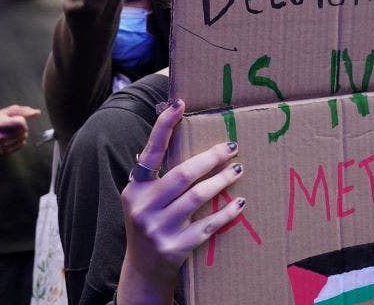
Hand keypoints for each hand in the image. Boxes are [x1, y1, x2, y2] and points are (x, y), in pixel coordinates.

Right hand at [0, 104, 40, 154]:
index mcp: (0, 124)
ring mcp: (1, 145)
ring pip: (24, 138)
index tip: (14, 119)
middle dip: (22, 127)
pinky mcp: (4, 151)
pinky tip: (12, 137)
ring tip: (11, 131)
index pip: (21, 122)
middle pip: (23, 130)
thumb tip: (37, 113)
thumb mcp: (10, 110)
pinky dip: (20, 140)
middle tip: (12, 125)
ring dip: (21, 133)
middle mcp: (0, 135)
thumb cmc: (0, 118)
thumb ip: (25, 111)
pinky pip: (21, 144)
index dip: (21, 119)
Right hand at [116, 99, 243, 304]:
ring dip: (222, 181)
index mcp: (134, 189)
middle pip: (182, 175)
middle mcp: (142, 208)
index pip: (150, 153)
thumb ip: (155, 172)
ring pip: (197, 198)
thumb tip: (174, 129)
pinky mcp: (175, 248)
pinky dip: (226, 212)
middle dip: (210, 158)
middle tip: (232, 147)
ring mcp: (158, 230)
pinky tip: (239, 202)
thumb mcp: (142, 197)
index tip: (180, 103)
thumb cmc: (149, 221)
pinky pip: (208, 225)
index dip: (163, 127)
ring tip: (239, 170)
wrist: (143, 269)